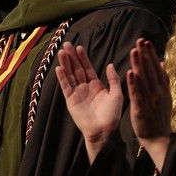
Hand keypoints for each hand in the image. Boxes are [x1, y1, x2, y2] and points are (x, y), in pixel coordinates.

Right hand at [56, 42, 122, 162]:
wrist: (104, 132)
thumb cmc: (112, 115)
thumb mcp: (117, 94)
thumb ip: (113, 79)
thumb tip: (110, 64)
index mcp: (96, 85)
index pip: (88, 68)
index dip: (83, 58)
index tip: (79, 47)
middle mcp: (85, 88)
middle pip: (76, 69)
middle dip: (72, 57)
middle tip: (66, 44)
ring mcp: (77, 94)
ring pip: (70, 75)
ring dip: (65, 64)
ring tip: (61, 52)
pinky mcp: (71, 101)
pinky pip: (66, 87)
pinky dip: (62, 78)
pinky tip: (59, 68)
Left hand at [127, 38, 171, 169]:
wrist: (159, 139)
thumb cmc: (160, 117)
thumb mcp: (165, 96)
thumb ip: (164, 79)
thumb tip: (162, 63)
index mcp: (162, 88)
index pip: (156, 67)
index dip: (151, 54)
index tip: (146, 42)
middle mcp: (157, 92)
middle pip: (150, 70)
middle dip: (145, 55)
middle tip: (140, 40)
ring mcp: (150, 100)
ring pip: (143, 80)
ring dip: (138, 65)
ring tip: (134, 51)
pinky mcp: (141, 109)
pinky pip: (137, 94)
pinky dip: (134, 83)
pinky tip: (130, 73)